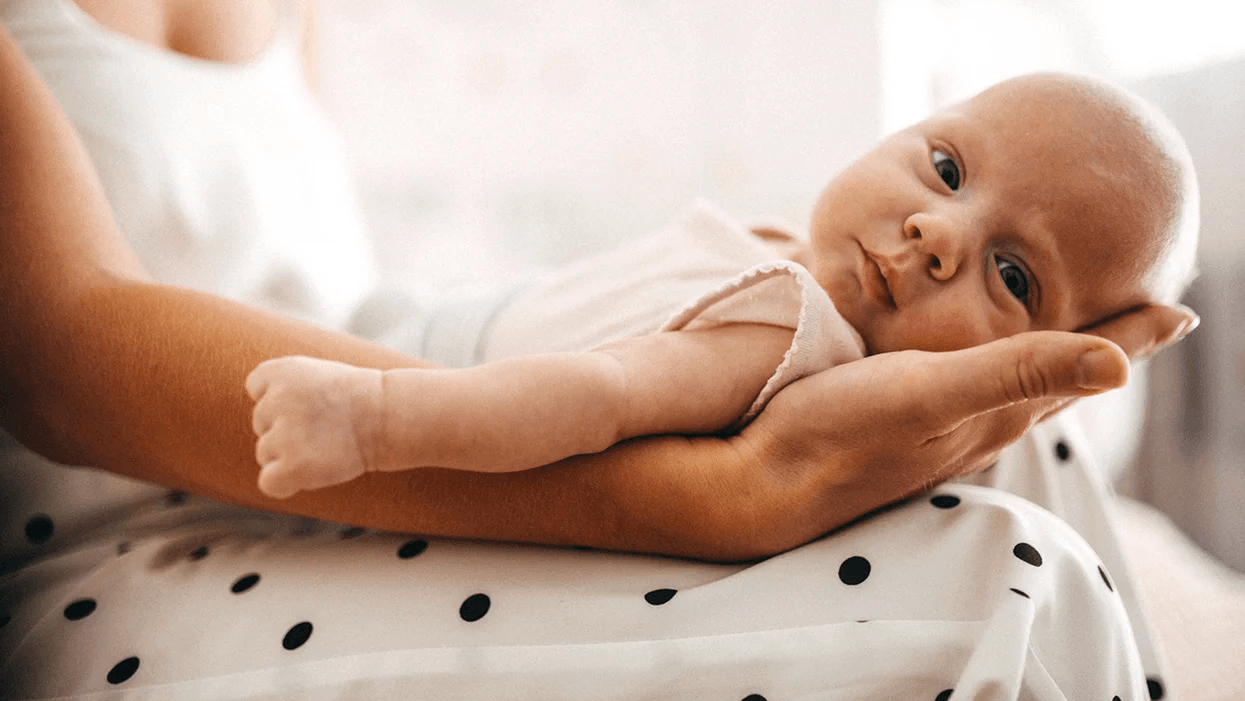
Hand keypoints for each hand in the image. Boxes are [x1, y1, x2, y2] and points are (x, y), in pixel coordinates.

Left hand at [245, 356, 384, 498]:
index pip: (257, 389)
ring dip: (290, 455)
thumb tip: (258, 416)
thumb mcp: (313, 373)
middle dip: (286, 428)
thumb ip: (280, 386)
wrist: (387, 416)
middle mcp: (275, 400)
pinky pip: (268, 482)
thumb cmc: (357, 397)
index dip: (282, 399)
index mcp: (279, 371)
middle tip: (324, 426)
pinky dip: (285, 483)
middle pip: (261, 423)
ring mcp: (283, 435)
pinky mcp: (293, 465)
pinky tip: (311, 471)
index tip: (310, 401)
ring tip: (325, 445)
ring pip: (265, 453)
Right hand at [734, 303, 1197, 544]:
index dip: (1133, 336)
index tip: (1183, 309)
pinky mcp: (900, 424)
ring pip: (1013, 383)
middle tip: (1138, 307)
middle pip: (1058, 377)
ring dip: (1047, 351)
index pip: (1083, 367)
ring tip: (1067, 322)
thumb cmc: (840, 431)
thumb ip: (1015, 372)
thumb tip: (1120, 365)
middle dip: (1101, 342)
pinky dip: (991, 359)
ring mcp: (938, 428)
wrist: (762, 481)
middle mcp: (976, 422)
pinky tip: (970, 351)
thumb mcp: (929, 393)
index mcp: (996, 411)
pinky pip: (967, 385)